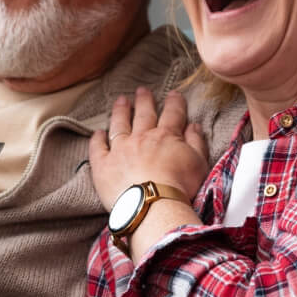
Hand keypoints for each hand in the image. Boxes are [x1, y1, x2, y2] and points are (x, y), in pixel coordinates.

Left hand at [88, 88, 208, 209]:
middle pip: (143, 114)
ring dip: (121, 111)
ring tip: (121, 101)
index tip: (173, 94)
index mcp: (166, 137)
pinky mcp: (103, 165)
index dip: (174, 103)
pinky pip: (98, 147)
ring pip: (119, 124)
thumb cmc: (180, 188)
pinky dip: (97, 139)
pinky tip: (97, 132)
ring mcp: (120, 149)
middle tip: (142, 90)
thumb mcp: (198, 163)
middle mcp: (141, 138)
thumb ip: (196, 142)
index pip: (172, 114)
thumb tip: (194, 125)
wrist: (154, 206)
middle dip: (144, 101)